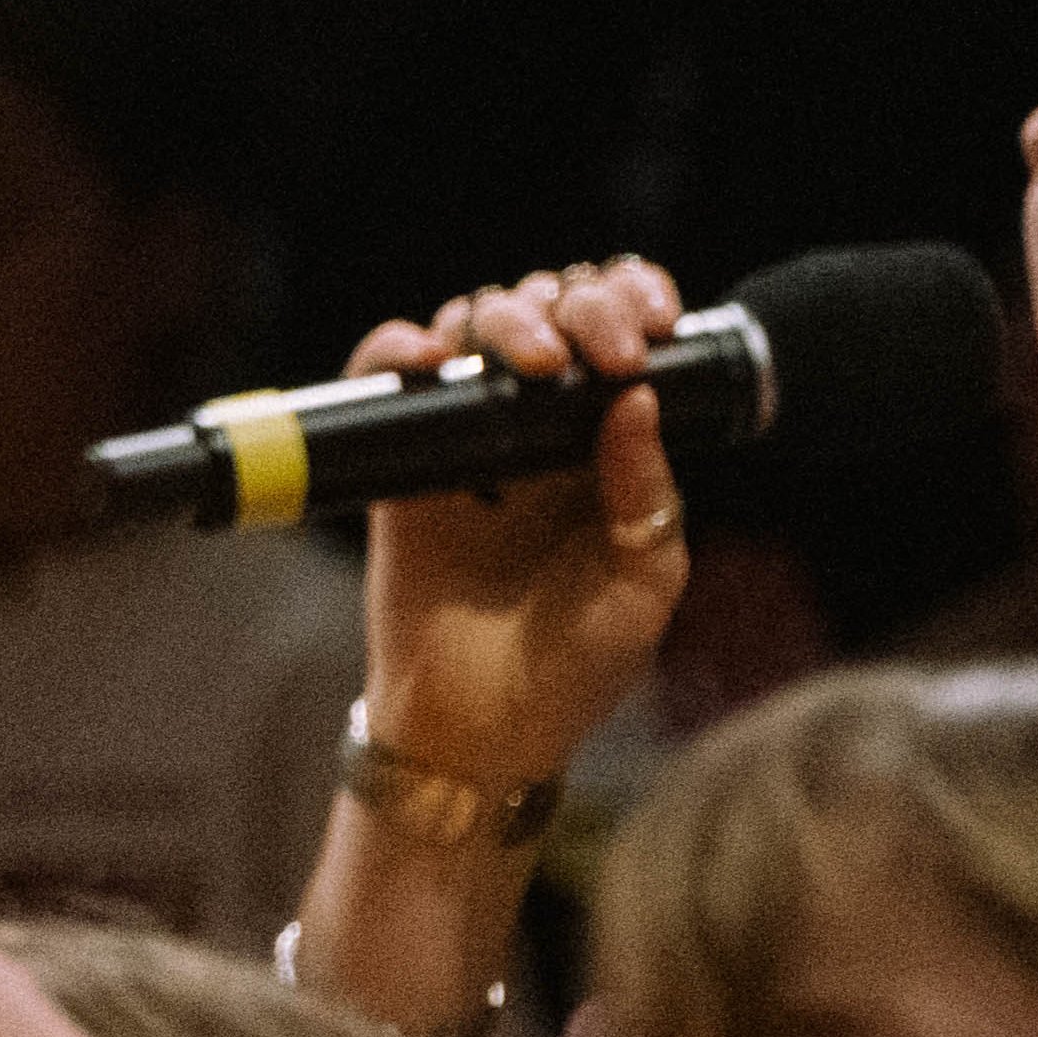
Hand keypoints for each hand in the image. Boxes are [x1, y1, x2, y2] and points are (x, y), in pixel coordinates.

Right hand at [347, 262, 696, 801]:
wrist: (478, 733)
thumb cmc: (575, 670)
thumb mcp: (643, 584)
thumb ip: (647, 493)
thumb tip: (636, 398)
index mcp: (610, 447)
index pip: (622, 336)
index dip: (634, 303)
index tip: (652, 325)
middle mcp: (537, 431)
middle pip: (549, 313)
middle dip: (576, 305)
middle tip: (589, 352)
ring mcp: (464, 444)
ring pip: (473, 331)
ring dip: (502, 318)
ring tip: (527, 359)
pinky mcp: (398, 469)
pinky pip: (386, 380)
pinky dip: (395, 349)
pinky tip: (426, 356)